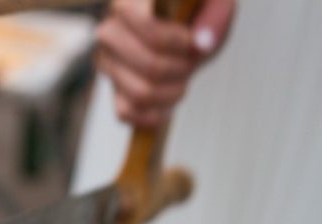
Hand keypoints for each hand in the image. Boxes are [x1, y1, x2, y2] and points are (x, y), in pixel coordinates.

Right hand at [96, 0, 235, 127]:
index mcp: (127, 2)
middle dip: (182, 69)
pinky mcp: (112, 90)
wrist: (184, 26)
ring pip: (140, 93)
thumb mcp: (213, 2)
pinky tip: (168, 102)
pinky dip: (153, 114)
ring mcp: (107, 63)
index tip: (195, 42)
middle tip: (193, 61)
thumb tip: (203, 44)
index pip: (147, 29)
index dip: (178, 42)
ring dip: (173, 92)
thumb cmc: (196, 10)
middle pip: (149, 66)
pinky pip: (127, 114)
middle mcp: (109, 32)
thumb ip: (214, 16)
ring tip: (184, 78)